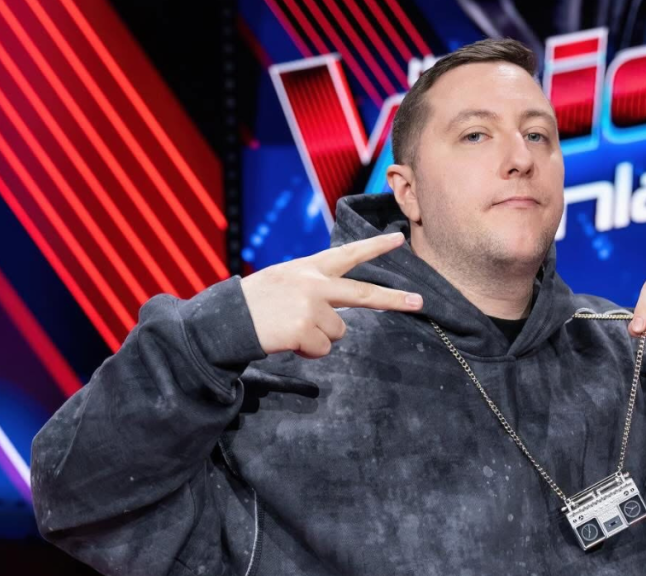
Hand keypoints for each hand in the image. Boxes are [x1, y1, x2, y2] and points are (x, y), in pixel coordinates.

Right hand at [241, 232, 422, 357]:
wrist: (225, 319)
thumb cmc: (256, 303)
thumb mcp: (284, 281)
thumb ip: (313, 287)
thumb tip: (340, 321)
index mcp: (308, 268)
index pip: (348, 254)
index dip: (375, 247)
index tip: (399, 239)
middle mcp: (314, 283)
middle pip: (364, 294)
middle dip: (394, 299)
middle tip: (419, 302)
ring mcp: (310, 306)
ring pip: (338, 332)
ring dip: (318, 337)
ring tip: (290, 328)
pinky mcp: (303, 330)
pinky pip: (321, 350)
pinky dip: (306, 351)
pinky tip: (286, 339)